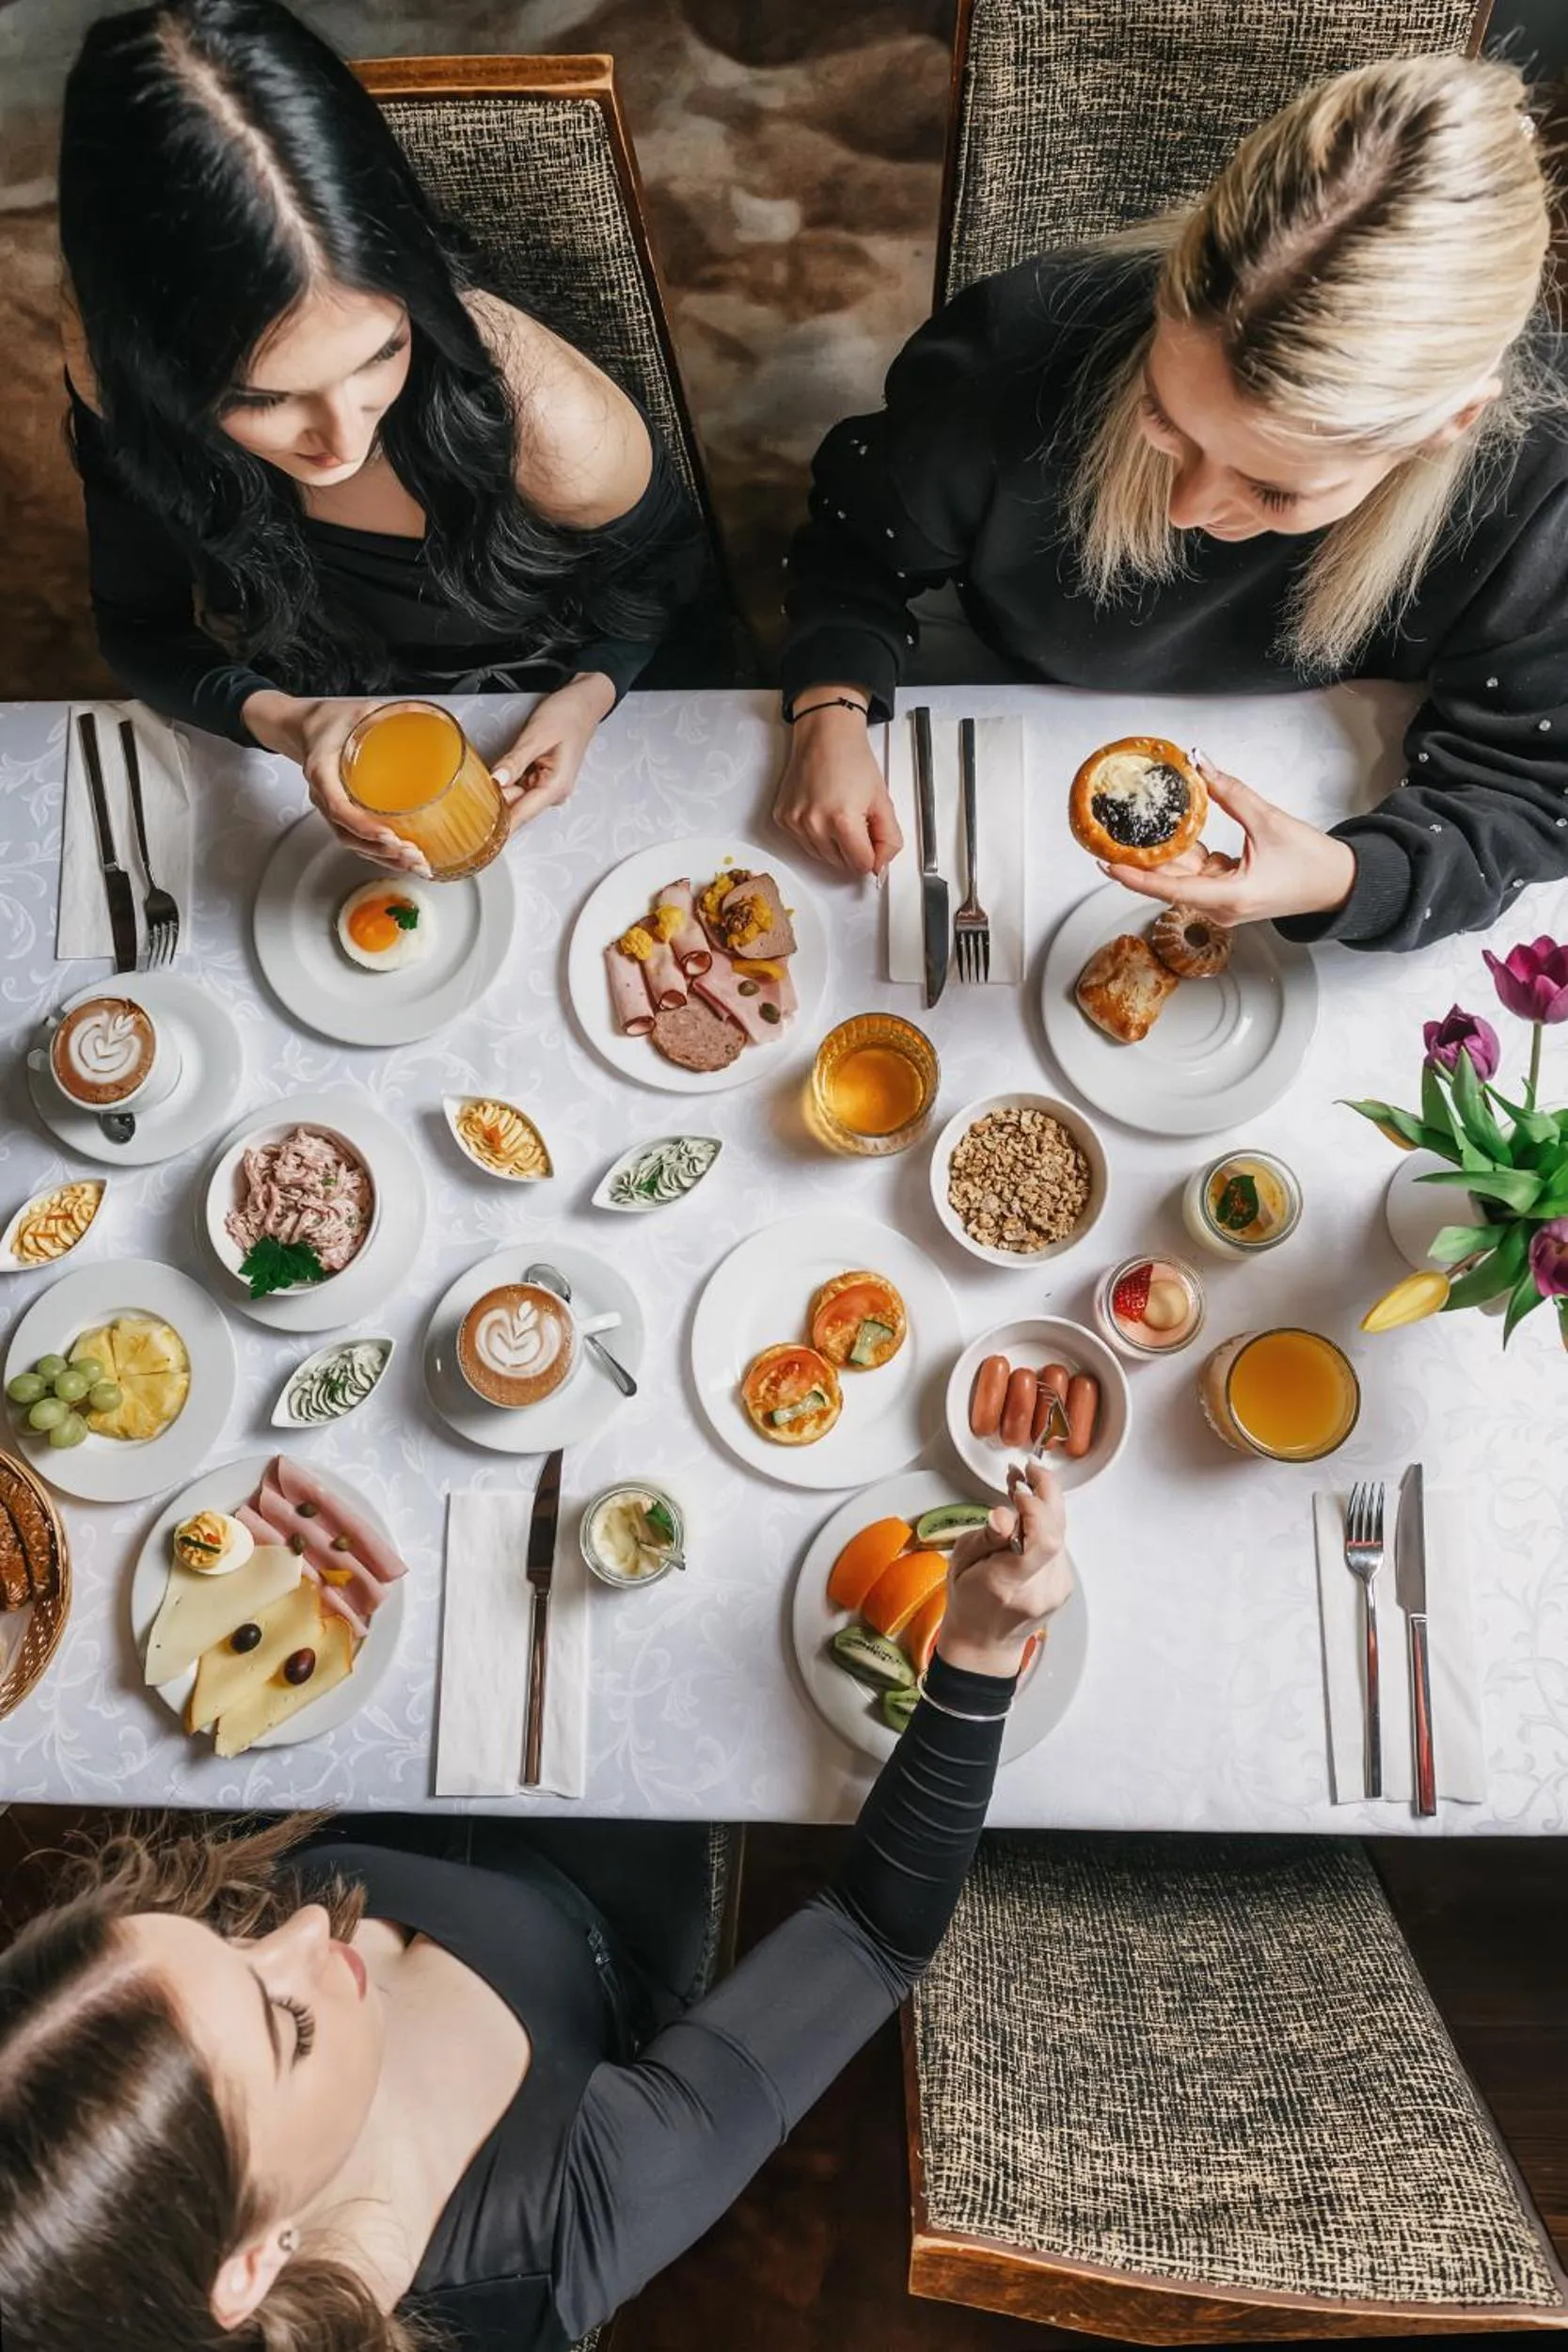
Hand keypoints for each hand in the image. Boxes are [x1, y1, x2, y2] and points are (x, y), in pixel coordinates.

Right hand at [241, 691, 430, 875]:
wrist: (305, 727)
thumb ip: (392, 712)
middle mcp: (324, 795)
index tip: (388, 835)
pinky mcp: (343, 814)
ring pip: (353, 842)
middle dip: (380, 851)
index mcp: (322, 770)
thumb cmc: (328, 721)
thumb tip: (429, 712)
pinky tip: (404, 859)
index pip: (338, 806)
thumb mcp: (359, 710)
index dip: (362, 825)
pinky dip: (380, 853)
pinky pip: (358, 839)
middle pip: (348, 834)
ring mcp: (332, 808)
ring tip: (415, 864)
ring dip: (383, 858)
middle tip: (412, 855)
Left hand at [491, 672, 613, 832]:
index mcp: (555, 787)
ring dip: (496, 790)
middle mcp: (551, 793)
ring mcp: (545, 788)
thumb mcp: (537, 736)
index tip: (477, 838)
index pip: (520, 816)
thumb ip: (515, 761)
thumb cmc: (567, 716)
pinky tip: (496, 772)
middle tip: (465, 795)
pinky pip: (515, 787)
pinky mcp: (539, 780)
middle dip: (491, 803)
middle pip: (513, 808)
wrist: (581, 704)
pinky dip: (503, 781)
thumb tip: (496, 781)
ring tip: (481, 778)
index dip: (496, 827)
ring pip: (512, 797)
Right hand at [774, 694, 902, 877]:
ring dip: (834, 844)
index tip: (872, 838)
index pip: (861, 865)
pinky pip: (804, 843)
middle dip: (853, 849)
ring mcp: (794, 823)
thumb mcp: (883, 801)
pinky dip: (816, 834)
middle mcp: (814, 825)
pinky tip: (821, 810)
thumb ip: (889, 839)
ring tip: (838, 813)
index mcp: (842, 821)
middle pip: (841, 864)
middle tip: (856, 819)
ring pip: (821, 857)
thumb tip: (880, 868)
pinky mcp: (782, 819)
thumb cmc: (854, 761)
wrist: (825, 735)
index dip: (873, 855)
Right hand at [935, 1459, 1072, 1678]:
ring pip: (1060, 1533)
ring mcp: (1056, 1590)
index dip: (1036, 1506)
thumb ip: (986, 1536)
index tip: (1017, 1486)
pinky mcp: (1064, 1585)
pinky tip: (1028, 1518)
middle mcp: (1039, 1589)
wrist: (985, 1645)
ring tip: (1021, 1489)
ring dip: (1044, 1507)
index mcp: (1007, 1584)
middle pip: (1058, 1530)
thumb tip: (1005, 1513)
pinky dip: (1045, 1525)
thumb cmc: (967, 1603)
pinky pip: (1059, 1544)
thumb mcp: (960, 1564)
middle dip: (1045, 1492)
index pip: (1043, 1539)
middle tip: (1028, 1471)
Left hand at [1102, 753, 1355, 926]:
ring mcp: (1224, 903)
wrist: (1339, 883)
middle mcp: (1222, 907)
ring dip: (1161, 857)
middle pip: (1169, 884)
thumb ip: (1230, 792)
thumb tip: (1201, 763)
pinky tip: (1169, 835)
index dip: (1135, 877)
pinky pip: (1197, 875)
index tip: (1108, 863)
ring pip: (1182, 878)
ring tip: (1131, 834)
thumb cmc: (1312, 863)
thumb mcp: (1269, 821)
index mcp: (1230, 897)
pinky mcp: (1228, 893)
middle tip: (1109, 841)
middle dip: (1139, 862)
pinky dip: (1184, 856)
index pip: (1170, 889)